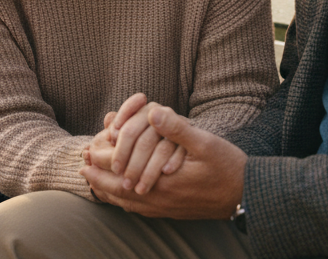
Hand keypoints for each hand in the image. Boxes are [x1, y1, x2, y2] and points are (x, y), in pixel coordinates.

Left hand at [83, 105, 245, 219]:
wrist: (245, 196)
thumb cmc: (227, 167)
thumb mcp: (205, 142)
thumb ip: (177, 129)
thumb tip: (153, 113)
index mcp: (162, 180)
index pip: (122, 170)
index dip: (104, 158)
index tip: (88, 148)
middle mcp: (159, 199)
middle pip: (117, 191)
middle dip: (97, 178)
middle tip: (81, 166)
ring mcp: (164, 209)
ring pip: (125, 204)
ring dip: (106, 192)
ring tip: (92, 182)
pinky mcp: (170, 213)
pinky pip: (137, 211)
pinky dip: (122, 204)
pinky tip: (119, 198)